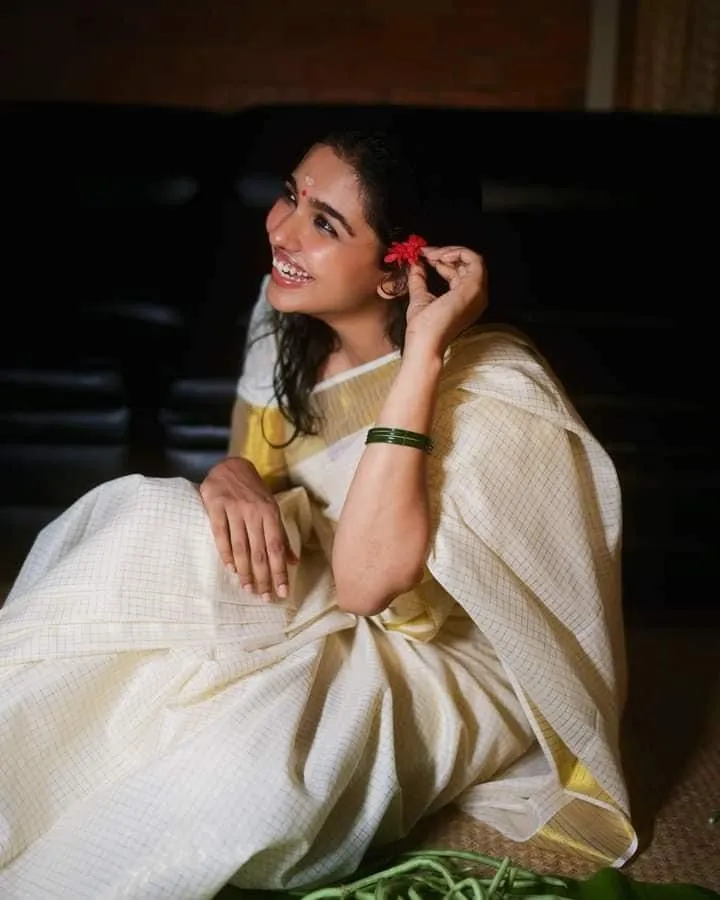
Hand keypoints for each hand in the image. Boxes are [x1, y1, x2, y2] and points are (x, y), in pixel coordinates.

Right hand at [199, 457, 296, 599]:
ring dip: (245, 571)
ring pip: (241, 546)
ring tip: (248, 588)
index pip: (277, 548)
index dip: (280, 571)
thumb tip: (294, 562)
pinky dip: (226, 554)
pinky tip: (230, 569)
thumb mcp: (271, 509)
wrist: (230, 466)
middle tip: (264, 597)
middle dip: (263, 577)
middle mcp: (254, 512)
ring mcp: (234, 508)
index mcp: (271, 513)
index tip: (282, 592)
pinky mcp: (215, 506)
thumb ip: (281, 536)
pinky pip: (221, 535)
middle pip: (260, 551)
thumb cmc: (253, 492)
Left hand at [404, 246, 486, 358]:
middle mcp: (476, 296)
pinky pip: (474, 259)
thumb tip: (415, 264)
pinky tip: (440, 257)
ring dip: (450, 251)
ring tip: (431, 254)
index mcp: (465, 299)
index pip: (459, 272)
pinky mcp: (474, 287)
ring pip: (472, 259)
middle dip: (446, 253)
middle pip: (467, 263)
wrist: (424, 341)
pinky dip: (457, 253)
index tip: (424, 255)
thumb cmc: (423, 328)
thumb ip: (419, 279)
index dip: (442, 260)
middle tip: (426, 252)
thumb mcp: (420, 297)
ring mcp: (477, 292)